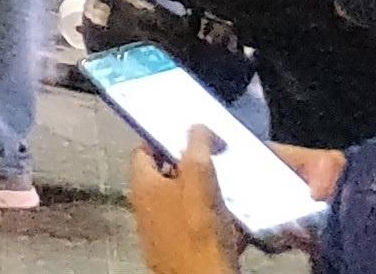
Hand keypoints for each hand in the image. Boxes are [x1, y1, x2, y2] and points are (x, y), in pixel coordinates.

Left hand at [127, 128, 247, 273]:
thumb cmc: (198, 233)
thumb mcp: (200, 177)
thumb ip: (197, 146)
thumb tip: (197, 126)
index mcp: (141, 184)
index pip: (144, 149)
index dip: (166, 138)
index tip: (189, 136)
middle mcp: (145, 207)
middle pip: (168, 176)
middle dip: (193, 169)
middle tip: (217, 165)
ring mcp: (161, 230)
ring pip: (186, 202)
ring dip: (208, 196)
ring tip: (232, 194)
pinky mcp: (181, 249)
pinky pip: (198, 226)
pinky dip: (215, 221)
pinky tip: (234, 224)